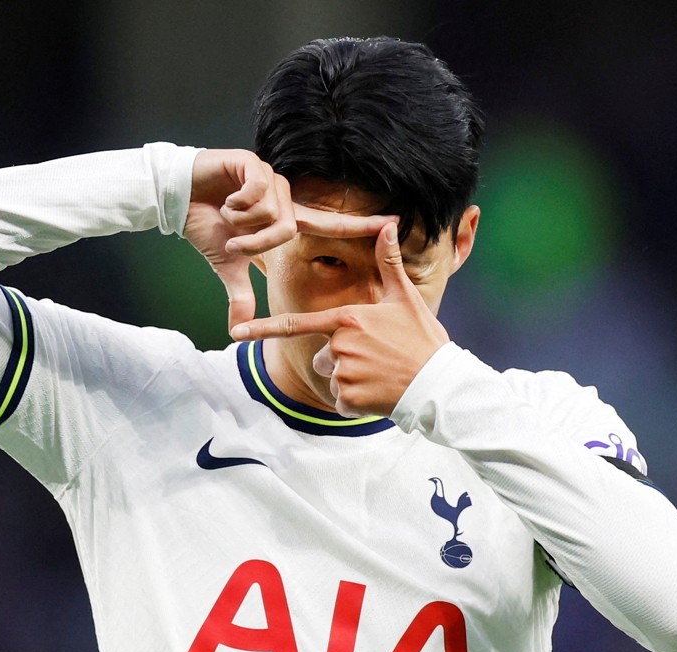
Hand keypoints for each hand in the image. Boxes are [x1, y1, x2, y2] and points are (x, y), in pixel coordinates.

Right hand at [184, 149, 394, 330]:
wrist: (176, 199)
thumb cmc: (206, 227)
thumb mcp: (228, 265)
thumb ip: (240, 294)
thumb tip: (236, 329)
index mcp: (285, 217)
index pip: (329, 223)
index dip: (360, 225)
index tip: (393, 224)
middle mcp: (283, 195)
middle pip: (288, 228)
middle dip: (257, 242)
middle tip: (235, 241)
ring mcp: (270, 178)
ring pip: (272, 212)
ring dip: (244, 223)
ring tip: (226, 215)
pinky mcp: (252, 163)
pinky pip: (257, 191)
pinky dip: (237, 203)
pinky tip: (224, 198)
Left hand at [230, 223, 449, 417]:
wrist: (440, 384)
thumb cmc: (423, 340)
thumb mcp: (405, 299)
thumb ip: (389, 263)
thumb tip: (387, 223)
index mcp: (347, 319)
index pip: (296, 324)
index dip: (263, 328)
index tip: (237, 331)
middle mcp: (340, 345)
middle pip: (322, 356)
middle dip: (342, 360)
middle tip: (376, 360)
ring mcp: (343, 373)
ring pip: (332, 378)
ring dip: (351, 381)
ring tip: (380, 375)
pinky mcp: (349, 399)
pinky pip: (341, 402)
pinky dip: (357, 402)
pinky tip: (379, 393)